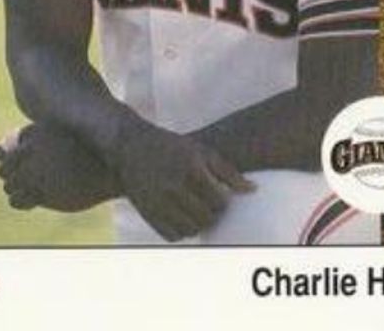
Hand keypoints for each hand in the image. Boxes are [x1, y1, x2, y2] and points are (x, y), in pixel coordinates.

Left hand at [0, 123, 120, 211]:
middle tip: (25, 176)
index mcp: (39, 132)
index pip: (10, 148)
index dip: (13, 157)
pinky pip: (18, 200)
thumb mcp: (54, 135)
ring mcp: (41, 174)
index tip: (25, 162)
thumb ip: (22, 142)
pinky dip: (19, 199)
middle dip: (10, 173)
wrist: (112, 166)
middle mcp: (37, 152)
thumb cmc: (83, 148)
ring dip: (14, 187)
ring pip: (9, 185)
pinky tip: (31, 197)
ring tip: (31, 186)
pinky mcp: (45, 194)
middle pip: (6, 167)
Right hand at [113, 119, 254, 240]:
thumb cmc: (173, 147)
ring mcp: (158, 201)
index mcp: (190, 168)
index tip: (219, 195)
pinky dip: (181, 231)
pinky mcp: (147, 213)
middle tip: (209, 205)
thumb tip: (252, 191)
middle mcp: (173, 186)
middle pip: (206, 218)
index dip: (223, 202)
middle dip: (212, 214)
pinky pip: (173, 236)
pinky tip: (182, 216)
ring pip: (190, 230)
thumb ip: (228, 171)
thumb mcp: (201, 151)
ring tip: (197, 210)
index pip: (219, 202)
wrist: (131, 148)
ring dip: (198, 224)